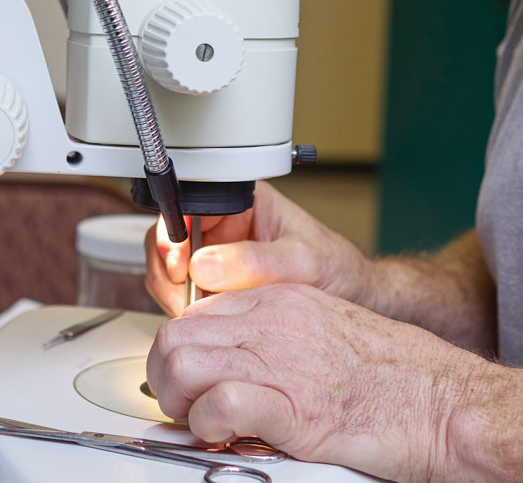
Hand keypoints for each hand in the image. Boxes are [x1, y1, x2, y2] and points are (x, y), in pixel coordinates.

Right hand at [143, 180, 374, 316]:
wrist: (355, 300)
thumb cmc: (339, 271)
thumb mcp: (304, 262)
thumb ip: (257, 262)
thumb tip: (205, 264)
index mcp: (242, 200)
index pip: (186, 204)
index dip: (173, 234)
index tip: (180, 266)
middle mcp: (223, 224)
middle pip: (167, 237)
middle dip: (169, 271)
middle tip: (184, 298)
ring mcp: (215, 255)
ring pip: (169, 268)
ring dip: (173, 293)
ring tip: (197, 313)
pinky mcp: (214, 285)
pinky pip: (181, 293)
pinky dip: (184, 310)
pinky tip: (205, 321)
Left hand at [146, 283, 479, 481]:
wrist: (447, 404)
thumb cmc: (400, 378)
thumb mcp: (328, 330)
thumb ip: (278, 334)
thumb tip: (233, 358)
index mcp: (283, 300)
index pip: (195, 312)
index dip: (179, 351)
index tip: (187, 379)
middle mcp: (275, 324)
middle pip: (175, 336)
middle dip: (165, 378)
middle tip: (184, 407)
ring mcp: (282, 363)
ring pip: (182, 364)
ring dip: (179, 403)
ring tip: (202, 423)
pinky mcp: (294, 410)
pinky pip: (218, 406)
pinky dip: (207, 428)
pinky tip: (225, 437)